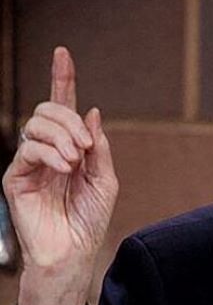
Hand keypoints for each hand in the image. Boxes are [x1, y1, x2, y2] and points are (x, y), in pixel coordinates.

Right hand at [3, 47, 117, 270]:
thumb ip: (100, 148)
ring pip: (36, 125)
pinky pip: (28, 149)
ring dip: (63, 137)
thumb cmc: (90, 221)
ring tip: (76, 161)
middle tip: (87, 147)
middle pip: (48, 110)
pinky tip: (65, 168)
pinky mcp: (15, 177)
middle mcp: (47, 150)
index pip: (63, 107)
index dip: (62, 79)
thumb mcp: (105, 180)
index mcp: (70, 147)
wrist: (74, 252)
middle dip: (69, 119)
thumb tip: (91, 111)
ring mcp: (29, 162)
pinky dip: (50, 153)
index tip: (63, 52)